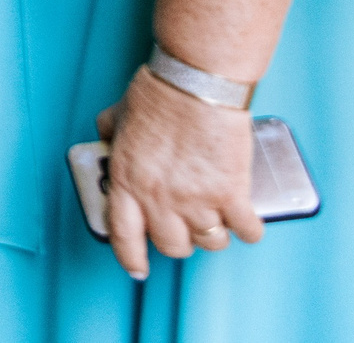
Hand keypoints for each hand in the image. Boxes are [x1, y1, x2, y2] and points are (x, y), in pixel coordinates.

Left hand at [96, 67, 262, 277]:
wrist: (195, 85)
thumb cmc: (157, 94)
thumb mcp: (118, 115)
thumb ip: (110, 134)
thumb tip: (104, 138)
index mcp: (127, 181)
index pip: (124, 235)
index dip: (131, 257)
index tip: (137, 269)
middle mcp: (159, 199)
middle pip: (172, 245)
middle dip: (179, 241)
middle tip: (186, 228)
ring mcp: (196, 200)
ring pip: (209, 242)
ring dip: (214, 235)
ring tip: (216, 219)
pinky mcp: (231, 195)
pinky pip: (246, 231)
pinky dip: (249, 229)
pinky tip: (247, 221)